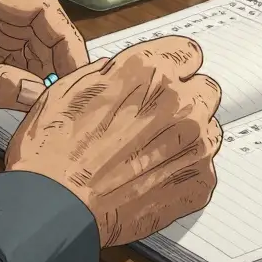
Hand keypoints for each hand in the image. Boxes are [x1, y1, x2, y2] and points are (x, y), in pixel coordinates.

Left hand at [0, 0, 89, 110]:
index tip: (77, 72)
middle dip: (54, 57)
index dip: (65, 39)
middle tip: (67, 93)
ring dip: (37, 69)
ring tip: (49, 100)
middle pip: (36, 23)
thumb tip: (36, 95)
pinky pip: (2, 55)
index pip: (39, 7)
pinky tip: (25, 97)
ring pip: (23, 41)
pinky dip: (16, 75)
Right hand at [5, 36, 222, 246]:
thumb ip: (112, 73)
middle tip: (156, 119)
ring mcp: (194, 145)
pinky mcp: (198, 183)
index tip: (166, 78)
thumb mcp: (71, 88)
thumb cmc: (52, 149)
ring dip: (187, 136)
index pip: (189, 53)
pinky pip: (205, 168)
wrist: (54, 207)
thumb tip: (126, 72)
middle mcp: (179, 103)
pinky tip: (153, 179)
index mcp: (148, 71)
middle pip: (205, 89)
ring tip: (151, 154)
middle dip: (185, 99)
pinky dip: (184, 172)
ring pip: (209, 128)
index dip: (174, 66)